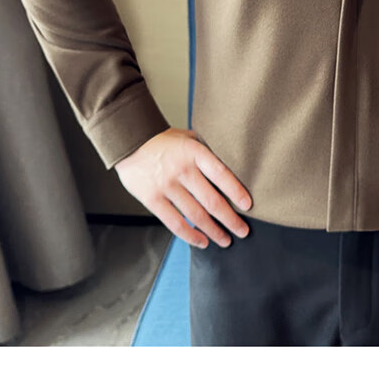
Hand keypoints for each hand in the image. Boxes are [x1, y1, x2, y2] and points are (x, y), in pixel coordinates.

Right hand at [114, 127, 252, 248]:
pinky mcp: (152, 199)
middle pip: (211, 201)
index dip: (236, 191)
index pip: (221, 174)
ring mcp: (167, 186)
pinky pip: (175, 223)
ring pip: (196, 215)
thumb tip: (231, 166)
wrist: (130, 142)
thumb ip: (207, 151)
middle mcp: (182, 170)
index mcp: (195, 153)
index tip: (248, 206)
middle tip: (243, 231)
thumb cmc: (164, 141)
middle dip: (230, 219)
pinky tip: (203, 242)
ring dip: (214, 231)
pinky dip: (191, 235)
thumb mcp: (189, 137)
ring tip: (226, 240)